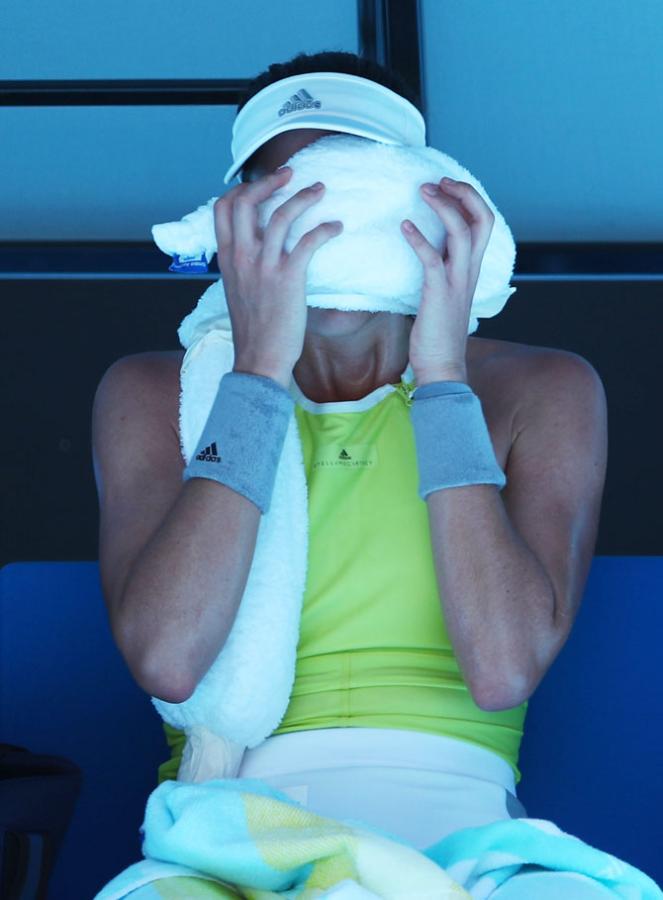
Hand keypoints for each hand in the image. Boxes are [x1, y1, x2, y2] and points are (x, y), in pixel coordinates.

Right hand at [213, 167, 343, 386]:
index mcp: (227, 259)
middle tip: (290, 175)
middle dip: (269, 181)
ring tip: (319, 190)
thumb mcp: (237, 291)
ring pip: (280, 215)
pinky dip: (324, 228)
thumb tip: (255, 250)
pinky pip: (308, 241)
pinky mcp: (288, 278)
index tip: (264, 185)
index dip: (243, 188)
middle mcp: (241, 257)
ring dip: (302, 196)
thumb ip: (243, 267)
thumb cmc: (253, 331)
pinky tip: (336, 227)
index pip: (223, 208)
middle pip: (246, 201)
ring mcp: (264, 267)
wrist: (259, 360)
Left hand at [401, 177, 494, 384]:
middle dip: (464, 193)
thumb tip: (429, 256)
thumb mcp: (444, 297)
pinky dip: (419, 238)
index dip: (469, 199)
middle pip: (482, 219)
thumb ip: (442, 274)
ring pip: (462, 231)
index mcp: (471, 270)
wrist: (442, 367)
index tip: (447, 187)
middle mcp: (469, 271)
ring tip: (423, 191)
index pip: (484, 223)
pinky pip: (432, 258)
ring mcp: (456, 281)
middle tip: (439, 181)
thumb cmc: (438, 336)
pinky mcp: (439, 292)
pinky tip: (404, 227)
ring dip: (443, 206)